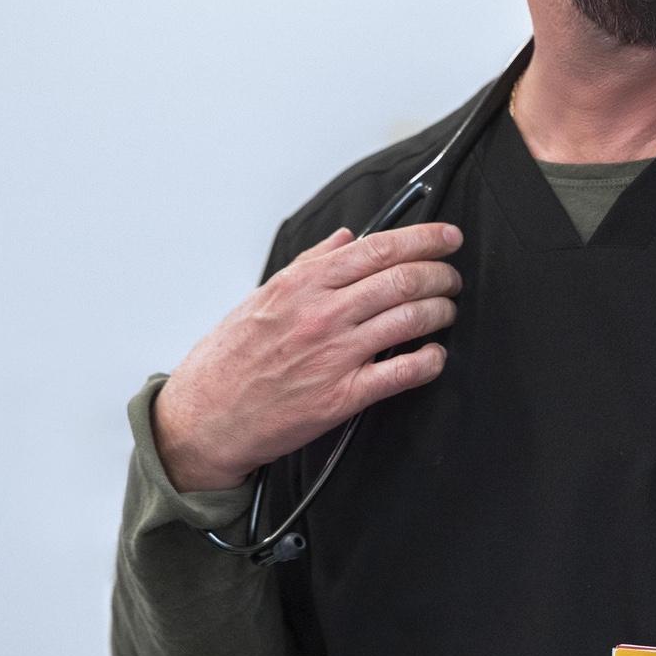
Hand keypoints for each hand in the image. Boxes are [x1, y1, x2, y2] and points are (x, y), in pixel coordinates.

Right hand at [153, 222, 463, 491]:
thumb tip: (346, 238)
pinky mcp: (341, 397)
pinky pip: (401, 374)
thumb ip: (309, 264)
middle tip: (451, 277)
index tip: (447, 237)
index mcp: (303, 285)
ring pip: (409, 320)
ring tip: (447, 310)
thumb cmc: (229, 359)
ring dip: (440, 311)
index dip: (424, 238)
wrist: (204, 417)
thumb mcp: (262, 297)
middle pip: (403, 280)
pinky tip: (435, 355)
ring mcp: (334, 356)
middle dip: (440, 274)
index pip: (378, 248)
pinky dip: (429, 360)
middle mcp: (322, 315)